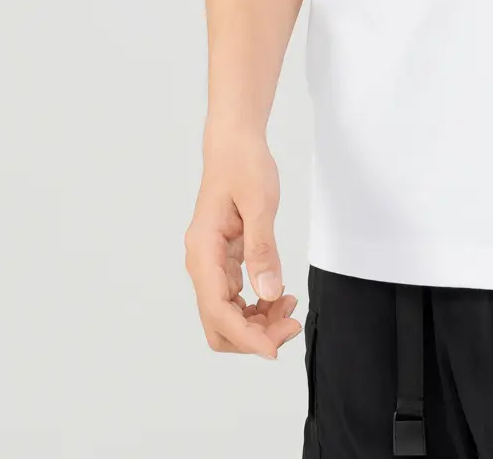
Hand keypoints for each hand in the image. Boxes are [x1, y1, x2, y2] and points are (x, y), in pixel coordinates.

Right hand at [184, 126, 303, 358]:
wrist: (234, 143)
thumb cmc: (244, 165)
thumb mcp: (259, 203)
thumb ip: (262, 249)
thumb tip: (269, 292)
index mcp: (202, 252)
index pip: (218, 312)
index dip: (246, 337)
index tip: (276, 349)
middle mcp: (201, 263)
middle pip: (218, 324)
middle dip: (253, 335)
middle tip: (292, 323)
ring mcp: (210, 264)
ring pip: (227, 315)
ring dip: (257, 323)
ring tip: (290, 307)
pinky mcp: (223, 260)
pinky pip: (235, 298)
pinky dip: (256, 306)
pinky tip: (279, 295)